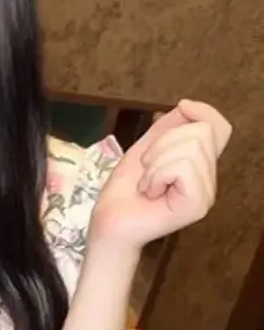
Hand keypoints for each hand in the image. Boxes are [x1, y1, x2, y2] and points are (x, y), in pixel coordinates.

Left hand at [91, 99, 231, 249]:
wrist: (109, 222)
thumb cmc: (125, 191)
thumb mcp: (145, 148)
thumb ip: (168, 127)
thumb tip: (187, 106)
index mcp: (199, 165)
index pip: (220, 128)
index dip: (204, 111)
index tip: (182, 108)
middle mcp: (209, 179)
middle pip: (201, 131)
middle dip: (163, 143)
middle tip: (147, 170)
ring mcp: (206, 193)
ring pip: (191, 148)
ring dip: (156, 163)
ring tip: (147, 184)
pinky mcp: (198, 204)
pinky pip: (182, 167)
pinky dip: (157, 175)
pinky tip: (151, 192)